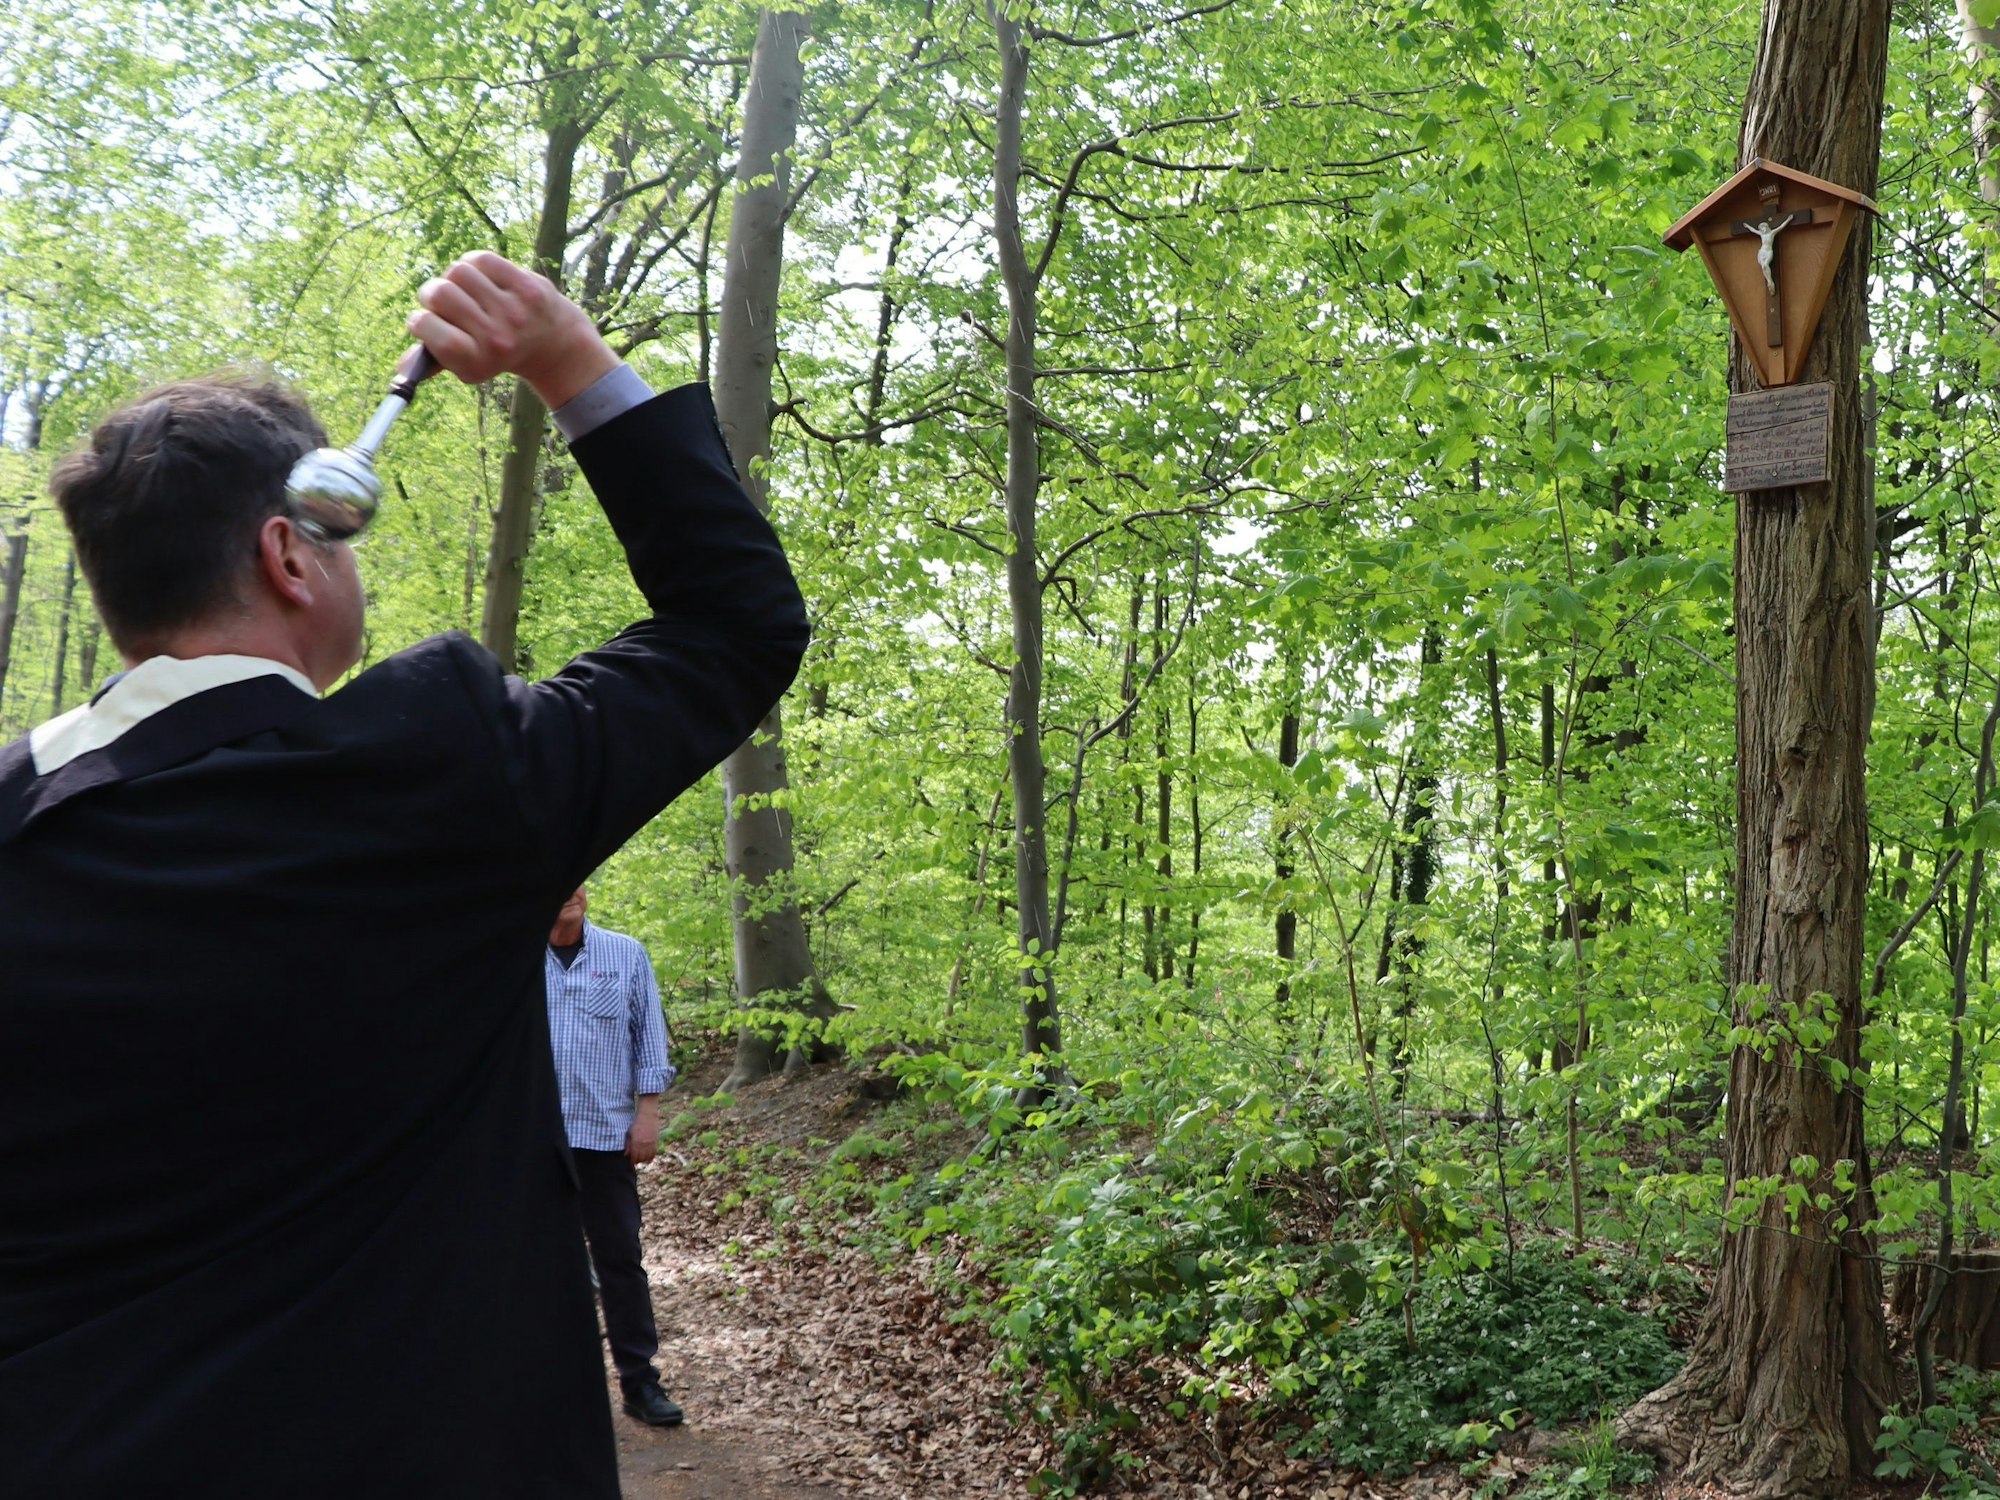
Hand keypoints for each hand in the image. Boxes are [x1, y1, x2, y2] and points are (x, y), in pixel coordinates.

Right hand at [407, 250, 618, 409]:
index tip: (423, 322)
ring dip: (454, 278)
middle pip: (439, 294)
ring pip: (458, 272)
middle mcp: (497, 339)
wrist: (551, 343)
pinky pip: (481, 260)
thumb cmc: (494, 351)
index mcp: (476, 362)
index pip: (428, 329)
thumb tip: (402, 368)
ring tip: (465, 291)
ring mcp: (514, 311)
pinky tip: (481, 279)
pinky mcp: (527, 287)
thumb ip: (433, 361)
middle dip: (433, 295)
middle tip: (444, 303)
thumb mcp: (466, 364)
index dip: (419, 321)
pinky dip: (474, 265)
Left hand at [625, 1100, 659, 1166]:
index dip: (632, 1161)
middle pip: (641, 1159)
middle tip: (635, 1160)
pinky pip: (654, 1153)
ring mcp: (650, 1143)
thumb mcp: (629, 1133)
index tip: (631, 1162)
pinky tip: (648, 1157)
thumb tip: (626, 1155)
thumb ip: (628, 1145)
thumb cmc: (636, 1124)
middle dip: (637, 1161)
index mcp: (635, 1142)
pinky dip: (651, 1157)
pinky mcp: (656, 1141)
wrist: (647, 1116)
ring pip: (648, 1157)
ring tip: (641, 1159)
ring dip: (644, 1160)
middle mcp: (643, 1144)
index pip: (634, 1157)